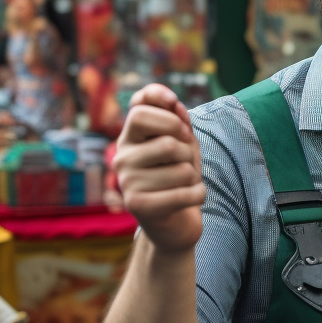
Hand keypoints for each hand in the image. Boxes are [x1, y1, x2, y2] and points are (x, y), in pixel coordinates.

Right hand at [113, 85, 204, 252]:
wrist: (173, 224)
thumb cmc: (178, 179)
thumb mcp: (184, 147)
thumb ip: (180, 124)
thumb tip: (175, 105)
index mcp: (130, 138)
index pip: (139, 106)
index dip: (158, 97)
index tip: (175, 102)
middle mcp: (122, 157)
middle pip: (168, 140)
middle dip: (188, 151)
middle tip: (185, 162)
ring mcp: (127, 182)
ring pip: (181, 169)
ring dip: (194, 178)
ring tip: (185, 184)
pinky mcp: (138, 206)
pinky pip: (185, 193)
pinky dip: (199, 195)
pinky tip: (192, 198)